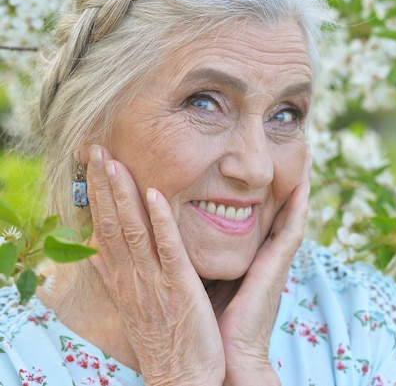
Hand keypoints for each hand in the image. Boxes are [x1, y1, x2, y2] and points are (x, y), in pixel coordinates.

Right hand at [87, 144, 225, 385]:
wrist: (185, 378)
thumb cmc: (168, 340)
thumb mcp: (141, 305)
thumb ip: (128, 275)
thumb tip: (110, 250)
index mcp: (125, 281)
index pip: (104, 230)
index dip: (98, 197)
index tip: (94, 166)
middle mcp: (132, 278)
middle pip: (111, 223)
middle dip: (103, 185)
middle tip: (95, 148)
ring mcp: (153, 281)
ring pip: (131, 230)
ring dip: (122, 194)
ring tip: (113, 160)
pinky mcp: (178, 287)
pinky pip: (166, 249)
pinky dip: (158, 220)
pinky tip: (153, 194)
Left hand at [218, 151, 311, 385]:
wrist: (224, 360)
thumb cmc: (210, 325)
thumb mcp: (203, 282)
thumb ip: (197, 259)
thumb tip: (175, 237)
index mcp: (248, 258)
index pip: (256, 216)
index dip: (262, 189)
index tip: (263, 164)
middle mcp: (264, 256)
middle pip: (277, 209)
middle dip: (286, 179)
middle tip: (295, 148)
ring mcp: (274, 262)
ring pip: (289, 213)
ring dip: (300, 184)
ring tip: (309, 153)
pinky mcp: (276, 269)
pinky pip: (291, 231)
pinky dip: (298, 207)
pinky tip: (304, 184)